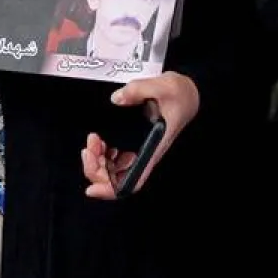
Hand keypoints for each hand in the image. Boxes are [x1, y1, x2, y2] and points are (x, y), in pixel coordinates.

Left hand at [80, 72, 199, 199]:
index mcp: (153, 148)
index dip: (111, 191)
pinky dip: (102, 153)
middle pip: (115, 179)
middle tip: (90, 145)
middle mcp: (145, 154)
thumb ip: (139, 89)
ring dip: (97, 159)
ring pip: (112, 169)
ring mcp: (139, 150)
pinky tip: (100, 141)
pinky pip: (114, 157)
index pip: (133, 181)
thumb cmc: (180, 95)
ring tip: (93, 140)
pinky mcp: (135, 142)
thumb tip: (117, 98)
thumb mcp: (163, 86)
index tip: (92, 188)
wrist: (187, 93)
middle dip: (95, 167)